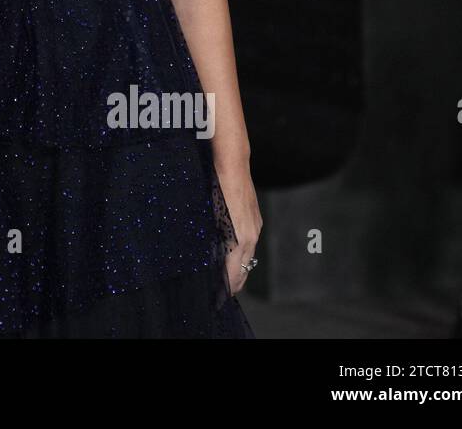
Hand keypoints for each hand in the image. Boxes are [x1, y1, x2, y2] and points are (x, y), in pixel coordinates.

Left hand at [215, 159, 260, 295]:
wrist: (232, 162)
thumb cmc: (215, 186)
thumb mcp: (210, 216)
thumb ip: (212, 240)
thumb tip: (207, 259)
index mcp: (241, 239)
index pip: (235, 274)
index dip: (226, 288)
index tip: (216, 299)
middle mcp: (252, 236)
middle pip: (244, 270)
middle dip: (233, 284)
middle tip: (219, 295)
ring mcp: (255, 227)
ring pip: (247, 258)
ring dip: (237, 270)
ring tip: (223, 280)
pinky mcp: (254, 219)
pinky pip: (248, 245)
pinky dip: (240, 255)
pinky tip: (229, 255)